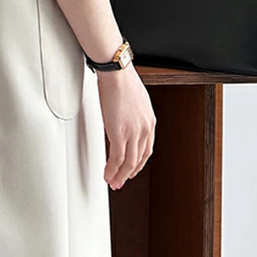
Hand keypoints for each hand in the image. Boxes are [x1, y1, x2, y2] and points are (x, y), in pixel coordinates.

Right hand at [96, 63, 156, 189]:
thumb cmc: (123, 80)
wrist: (117, 73)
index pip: (146, 149)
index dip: (139, 162)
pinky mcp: (119, 133)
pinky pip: (116, 158)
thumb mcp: (136, 100)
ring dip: (119, 175)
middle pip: (138, 159)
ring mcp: (133, 133)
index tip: (131, 169)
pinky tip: (107, 174)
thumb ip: (133, 114)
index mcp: (149, 121)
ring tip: (112, 182)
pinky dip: (111, 169)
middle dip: (129, 173)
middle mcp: (144, 129)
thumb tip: (123, 118)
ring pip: (128, 163)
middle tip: (121, 181)